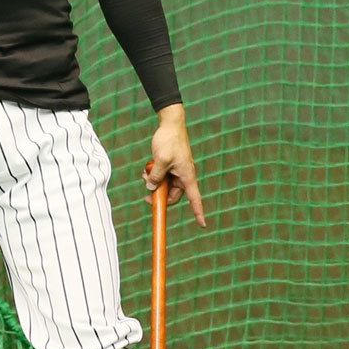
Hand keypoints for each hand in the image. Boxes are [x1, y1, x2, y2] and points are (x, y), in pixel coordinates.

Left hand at [143, 104, 205, 226]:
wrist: (170, 124)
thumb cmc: (169, 141)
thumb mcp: (160, 161)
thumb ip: (155, 177)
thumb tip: (151, 189)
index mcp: (187, 176)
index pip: (195, 199)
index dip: (198, 212)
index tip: (202, 224)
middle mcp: (184, 175)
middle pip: (173, 195)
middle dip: (160, 196)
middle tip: (146, 196)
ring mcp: (177, 171)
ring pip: (165, 186)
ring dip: (154, 183)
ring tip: (145, 174)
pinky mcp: (170, 166)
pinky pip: (162, 176)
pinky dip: (154, 175)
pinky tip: (147, 168)